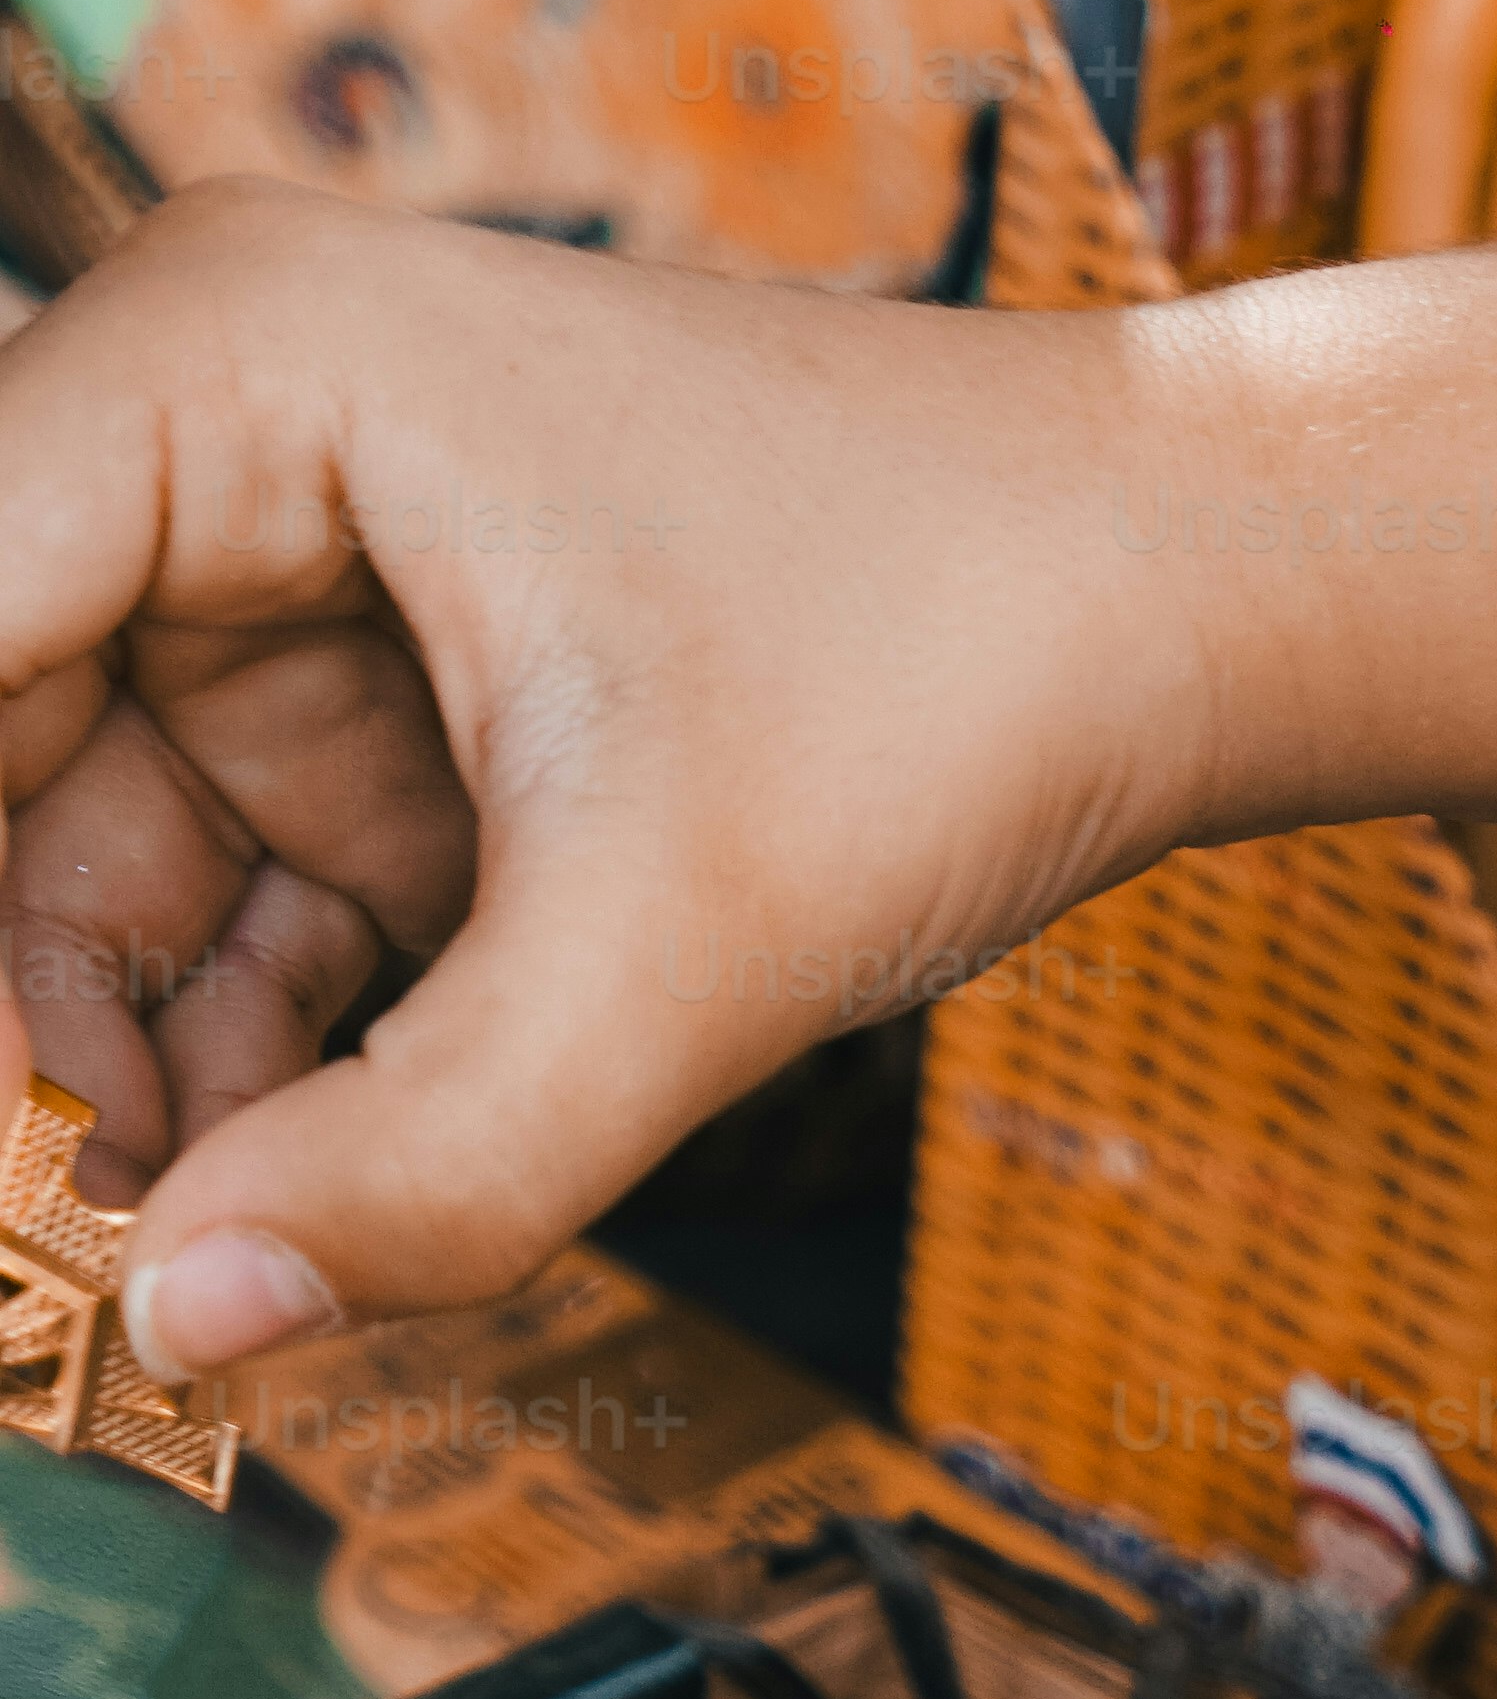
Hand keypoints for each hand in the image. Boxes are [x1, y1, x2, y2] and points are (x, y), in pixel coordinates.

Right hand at [0, 183, 1202, 1372]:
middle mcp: (209, 441)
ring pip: (76, 876)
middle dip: (13, 1026)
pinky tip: (275, 1218)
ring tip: (165, 1268)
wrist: (1179, 598)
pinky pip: (217, 919)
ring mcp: (285, 590)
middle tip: (41, 1259)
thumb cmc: (959, 655)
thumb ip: (433, 1161)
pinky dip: (229, 1080)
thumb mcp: (689, 947)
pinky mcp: (374, 722)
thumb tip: (190, 1331)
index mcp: (226, 366)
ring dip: (112, 1088)